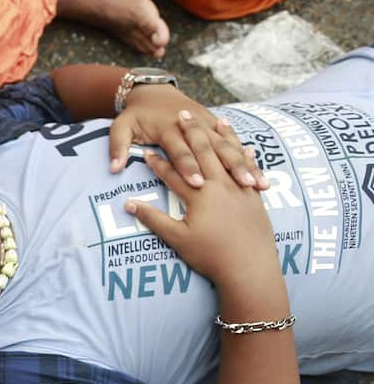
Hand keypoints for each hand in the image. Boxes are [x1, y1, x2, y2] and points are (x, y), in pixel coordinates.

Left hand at [111, 84, 266, 188]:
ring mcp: (208, 124)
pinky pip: (236, 146)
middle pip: (214, 150)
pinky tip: (262, 178)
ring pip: (230, 148)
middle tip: (242, 186)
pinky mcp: (217, 126)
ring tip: (259, 185)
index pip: (180, 151)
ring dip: (246, 166)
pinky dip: (250, 161)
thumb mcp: (120, 127)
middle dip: (229, 168)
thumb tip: (114, 168)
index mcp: (169, 129)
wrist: (152, 91)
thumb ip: (117, 146)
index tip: (196, 184)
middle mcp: (193, 126)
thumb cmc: (135, 115)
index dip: (187, 167)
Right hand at [124, 119, 277, 287]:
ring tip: (214, 119)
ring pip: (228, 155)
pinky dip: (244, 156)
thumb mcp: (177, 239)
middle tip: (181, 114)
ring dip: (220, 136)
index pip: (174, 173)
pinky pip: (248, 169)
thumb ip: (153, 219)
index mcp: (199, 195)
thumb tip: (129, 204)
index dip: (158, 163)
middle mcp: (220, 186)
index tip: (146, 151)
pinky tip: (245, 147)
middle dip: (190, 133)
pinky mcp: (254, 198)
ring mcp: (239, 189)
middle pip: (202, 153)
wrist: (251, 269)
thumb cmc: (211, 256)